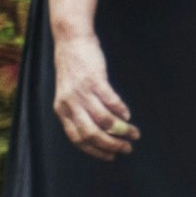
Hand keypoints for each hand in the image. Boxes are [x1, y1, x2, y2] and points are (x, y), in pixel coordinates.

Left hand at [51, 23, 138, 159]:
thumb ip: (78, 111)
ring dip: (121, 130)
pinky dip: (120, 111)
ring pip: (103, 120)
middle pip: (91, 134)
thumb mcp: (68, 93)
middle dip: (111, 145)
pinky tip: (128, 116)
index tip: (110, 156)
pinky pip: (110, 101)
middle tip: (126, 148)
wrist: (71, 40)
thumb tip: (99, 131)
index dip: (95, 151)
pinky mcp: (94, 79)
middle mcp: (70, 104)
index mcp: (62, 110)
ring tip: (133, 133)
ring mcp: (82, 92)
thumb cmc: (73, 68)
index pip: (78, 139)